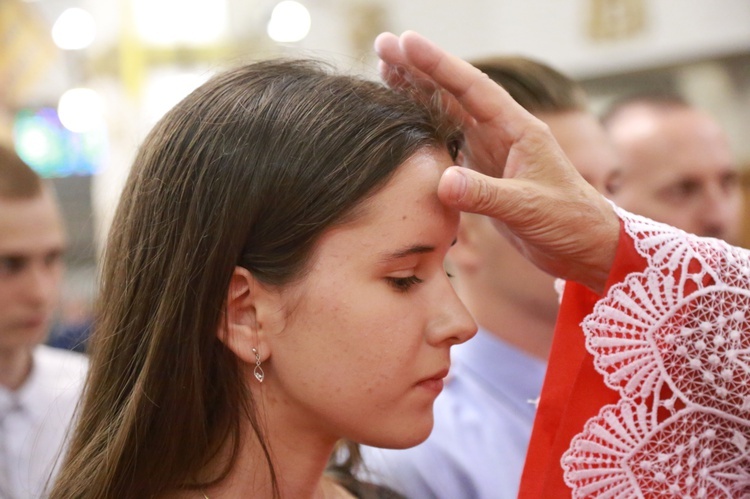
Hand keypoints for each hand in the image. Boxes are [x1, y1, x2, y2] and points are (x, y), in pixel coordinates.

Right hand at [374, 31, 618, 292]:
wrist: (584, 246)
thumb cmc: (569, 221)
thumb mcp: (528, 207)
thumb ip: (486, 195)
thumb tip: (443, 181)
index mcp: (518, 129)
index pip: (472, 88)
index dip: (438, 64)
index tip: (406, 42)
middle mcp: (502, 133)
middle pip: (454, 92)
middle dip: (418, 68)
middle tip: (382, 46)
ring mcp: (492, 151)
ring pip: (448, 113)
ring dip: (418, 93)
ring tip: (386, 72)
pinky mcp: (483, 173)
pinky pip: (449, 142)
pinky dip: (425, 129)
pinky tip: (407, 121)